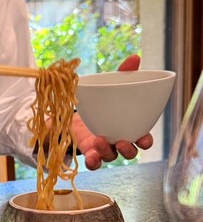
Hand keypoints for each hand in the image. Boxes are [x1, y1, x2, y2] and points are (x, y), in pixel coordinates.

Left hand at [73, 54, 152, 169]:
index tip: (144, 139)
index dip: (145, 141)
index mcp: (129, 126)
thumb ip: (123, 74)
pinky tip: (92, 158)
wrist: (75, 109)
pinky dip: (94, 163)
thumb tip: (135, 58)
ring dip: (108, 152)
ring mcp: (103, 148)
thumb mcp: (111, 85)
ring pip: (111, 156)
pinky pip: (94, 163)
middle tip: (121, 141)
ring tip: (99, 139)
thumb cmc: (101, 99)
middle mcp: (118, 139)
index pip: (142, 138)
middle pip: (129, 152)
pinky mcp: (88, 151)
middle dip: (128, 150)